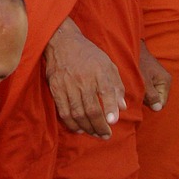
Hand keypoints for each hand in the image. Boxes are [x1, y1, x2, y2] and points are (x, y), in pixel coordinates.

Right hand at [44, 19, 125, 137]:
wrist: (62, 43)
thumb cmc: (89, 55)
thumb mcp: (108, 64)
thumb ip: (116, 86)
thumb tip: (122, 107)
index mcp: (98, 71)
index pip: (106, 92)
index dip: (110, 108)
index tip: (113, 122)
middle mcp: (83, 79)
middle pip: (91, 108)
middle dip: (99, 126)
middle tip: (106, 135)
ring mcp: (68, 85)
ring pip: (77, 113)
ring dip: (87, 127)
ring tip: (95, 134)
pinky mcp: (56, 89)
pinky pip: (63, 111)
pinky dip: (71, 123)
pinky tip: (79, 128)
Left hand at [140, 42, 170, 111]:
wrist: (131, 46)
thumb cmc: (137, 62)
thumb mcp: (144, 80)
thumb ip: (151, 95)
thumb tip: (157, 108)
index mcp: (165, 82)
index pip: (161, 103)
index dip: (150, 104)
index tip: (141, 96)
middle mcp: (164, 81)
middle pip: (156, 100)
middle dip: (146, 99)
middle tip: (136, 90)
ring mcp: (158, 79)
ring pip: (151, 95)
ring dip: (142, 94)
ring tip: (135, 85)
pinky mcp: (151, 78)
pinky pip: (148, 89)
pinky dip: (141, 89)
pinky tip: (135, 83)